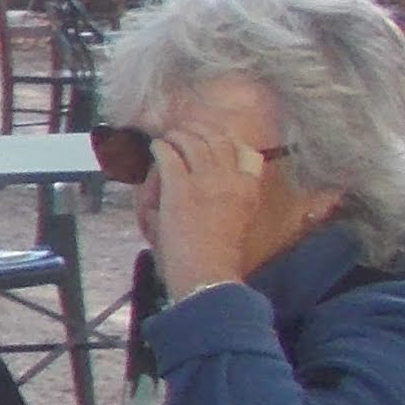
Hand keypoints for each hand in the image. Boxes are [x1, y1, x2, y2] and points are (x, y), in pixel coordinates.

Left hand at [142, 116, 282, 297]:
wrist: (207, 272)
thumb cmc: (220, 255)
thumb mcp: (240, 220)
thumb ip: (232, 198)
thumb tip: (212, 182)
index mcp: (249, 189)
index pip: (247, 153)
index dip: (228, 142)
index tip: (214, 140)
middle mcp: (230, 179)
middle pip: (218, 141)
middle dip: (201, 132)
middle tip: (186, 133)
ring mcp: (205, 181)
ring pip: (192, 143)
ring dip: (178, 136)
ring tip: (168, 138)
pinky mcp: (179, 187)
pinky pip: (168, 156)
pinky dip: (160, 148)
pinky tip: (155, 148)